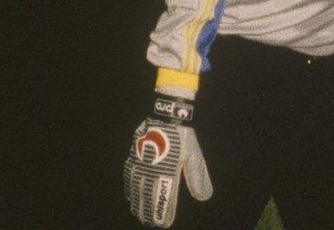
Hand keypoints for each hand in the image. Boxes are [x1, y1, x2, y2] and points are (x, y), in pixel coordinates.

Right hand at [124, 95, 211, 227]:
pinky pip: (130, 176)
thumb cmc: (183, 136)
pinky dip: (130, 188)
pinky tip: (130, 195)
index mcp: (168, 169)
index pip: (164, 196)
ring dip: (138, 202)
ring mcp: (141, 162)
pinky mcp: (135, 155)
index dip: (163, 211)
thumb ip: (197, 177)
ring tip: (139, 214)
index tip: (164, 223)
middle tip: (149, 222)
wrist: (167, 114)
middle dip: (148, 210)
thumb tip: (203, 197)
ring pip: (137, 187)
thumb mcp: (194, 156)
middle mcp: (152, 168)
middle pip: (148, 195)